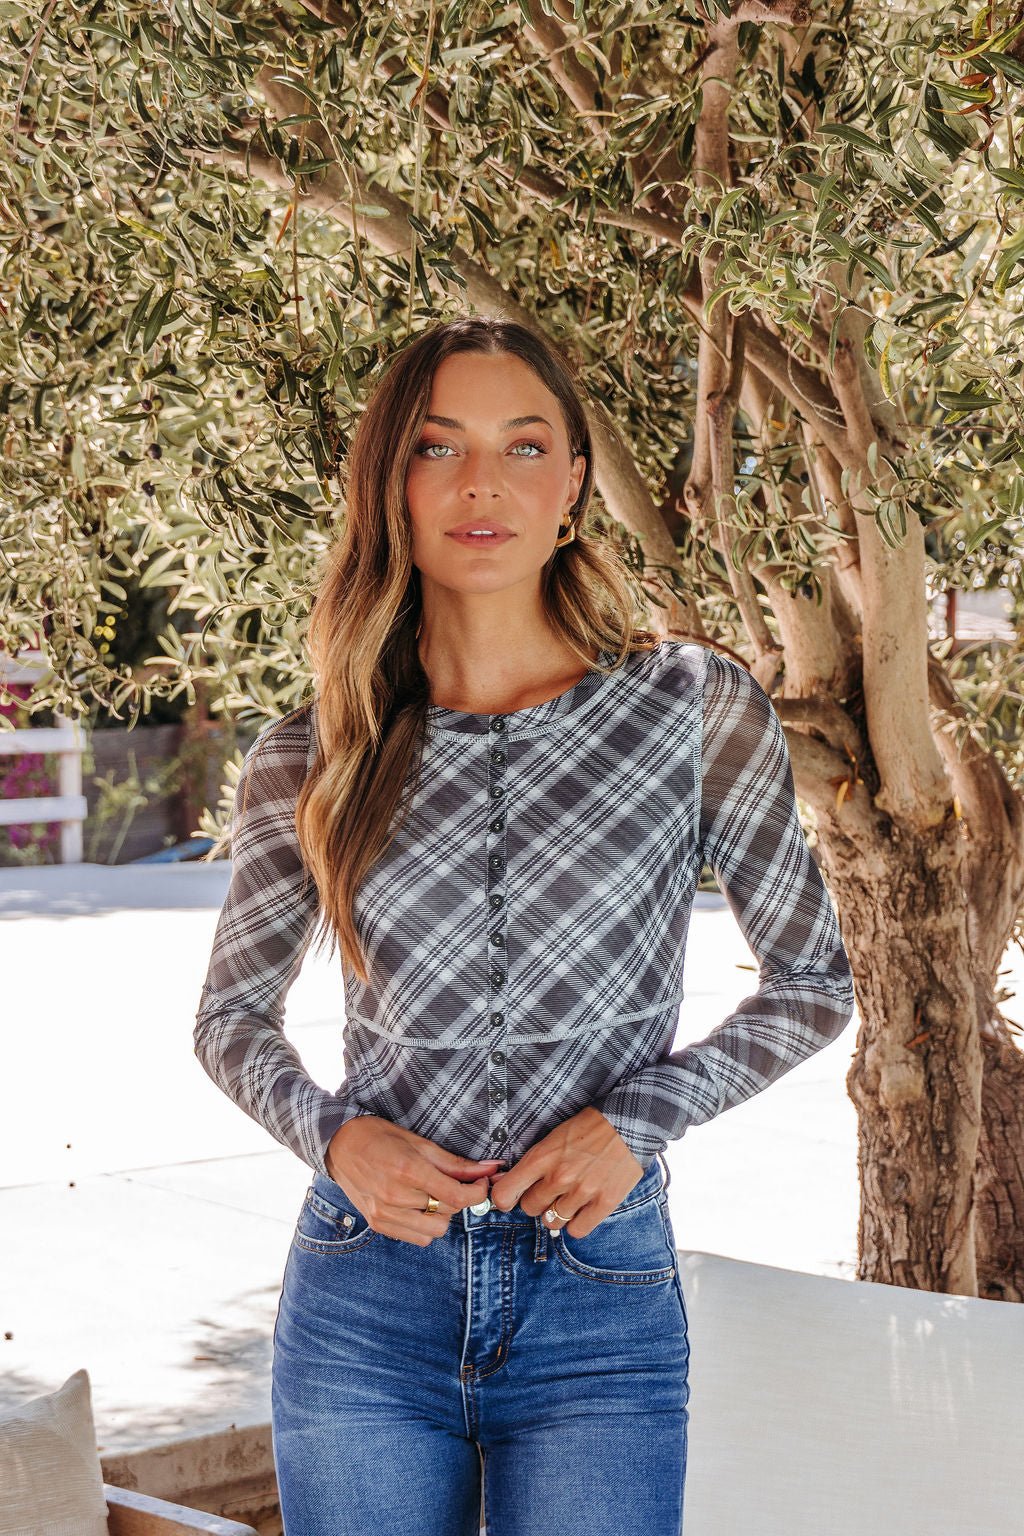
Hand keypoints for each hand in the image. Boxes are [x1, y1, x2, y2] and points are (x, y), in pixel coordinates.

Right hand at [325, 1116, 503, 1245]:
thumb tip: (491, 1168)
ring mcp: (385, 1213)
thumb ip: (456, 1163)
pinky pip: (417, 1238)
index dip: (477, 1192)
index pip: (457, 1196)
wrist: (340, 1145)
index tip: (481, 1182)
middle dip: (459, 1198)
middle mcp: (396, 1196)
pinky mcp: (378, 1224)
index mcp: (409, 1170)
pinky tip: (419, 1206)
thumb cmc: (380, 1137)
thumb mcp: (420, 1142)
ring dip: (443, 1215)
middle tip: (455, 1182)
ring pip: (435, 1230)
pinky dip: (425, 1225)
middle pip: (449, 1212)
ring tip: (434, 1195)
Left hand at [487, 1106, 643, 1237]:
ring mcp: (582, 1192)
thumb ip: (535, 1162)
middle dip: (537, 1200)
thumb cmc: (589, 1128)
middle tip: (549, 1190)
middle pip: (530, 1208)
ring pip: (551, 1221)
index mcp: (542, 1157)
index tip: (511, 1197)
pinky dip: (576, 1223)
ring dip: (557, 1212)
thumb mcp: (554, 1137)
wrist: (630, 1123)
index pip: (505, 1193)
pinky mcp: (604, 1203)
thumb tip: (512, 1183)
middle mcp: (559, 1177)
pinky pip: (576, 1230)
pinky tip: (582, 1209)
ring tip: (568, 1198)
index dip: (505, 1199)